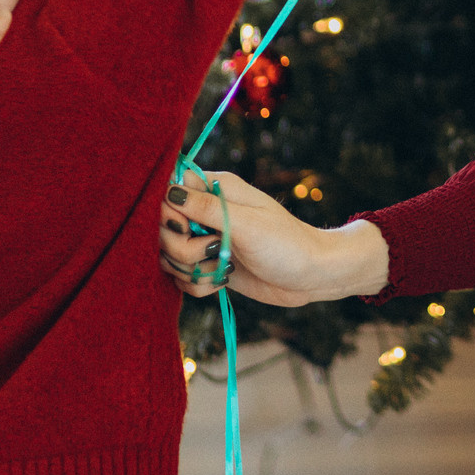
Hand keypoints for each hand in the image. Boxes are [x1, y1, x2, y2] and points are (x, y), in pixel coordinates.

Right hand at [162, 167, 389, 305]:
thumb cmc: (286, 243)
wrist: (312, 276)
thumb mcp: (246, 223)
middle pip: (162, 228)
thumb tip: (168, 192)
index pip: (168, 191)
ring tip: (221, 267)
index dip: (167, 212)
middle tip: (213, 249)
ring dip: (191, 269)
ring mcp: (207, 241)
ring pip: (170, 256)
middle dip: (180, 247)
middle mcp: (206, 213)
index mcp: (215, 189)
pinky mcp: (210, 266)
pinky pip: (183, 278)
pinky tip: (222, 281)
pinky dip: (199, 284)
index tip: (187, 226)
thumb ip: (204, 208)